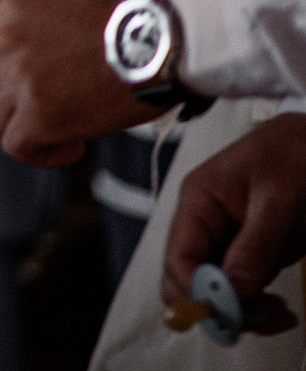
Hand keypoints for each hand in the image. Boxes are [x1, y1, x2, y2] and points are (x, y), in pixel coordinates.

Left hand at [0, 0, 147, 165]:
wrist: (166, 39)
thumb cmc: (133, 25)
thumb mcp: (67, 5)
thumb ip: (37, 31)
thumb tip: (32, 65)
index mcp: (10, 11)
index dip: (0, 83)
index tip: (27, 94)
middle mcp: (6, 42)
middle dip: (16, 110)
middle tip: (55, 116)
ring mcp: (18, 78)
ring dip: (29, 133)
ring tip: (69, 133)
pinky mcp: (38, 114)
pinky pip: (18, 147)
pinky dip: (43, 154)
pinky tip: (75, 146)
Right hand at [164, 114, 305, 331]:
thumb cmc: (294, 155)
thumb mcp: (278, 200)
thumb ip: (254, 247)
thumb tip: (231, 294)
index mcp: (198, 203)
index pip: (179, 258)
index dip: (198, 291)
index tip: (232, 313)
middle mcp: (204, 225)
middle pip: (187, 281)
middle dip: (217, 307)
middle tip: (261, 317)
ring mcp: (226, 240)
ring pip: (214, 292)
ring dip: (242, 312)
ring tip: (280, 315)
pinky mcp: (249, 252)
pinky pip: (240, 289)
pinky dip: (257, 307)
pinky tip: (281, 310)